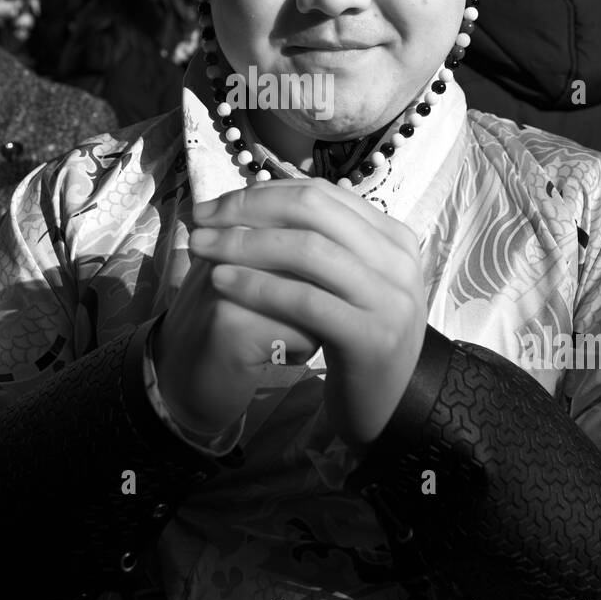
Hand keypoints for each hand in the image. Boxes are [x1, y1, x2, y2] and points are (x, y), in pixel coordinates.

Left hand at [183, 178, 428, 446]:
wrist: (390, 406)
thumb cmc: (356, 338)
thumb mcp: (348, 281)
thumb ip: (320, 242)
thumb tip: (255, 197)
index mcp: (393, 238)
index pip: (319, 194)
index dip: (261, 193)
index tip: (215, 205)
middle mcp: (399, 261)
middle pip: (312, 211)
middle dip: (248, 210)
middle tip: (201, 219)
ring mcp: (390, 299)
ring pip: (307, 250)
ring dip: (244, 244)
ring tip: (202, 248)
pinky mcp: (372, 337)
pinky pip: (304, 299)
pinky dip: (257, 285)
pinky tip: (220, 282)